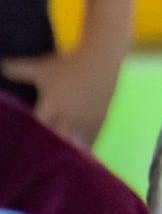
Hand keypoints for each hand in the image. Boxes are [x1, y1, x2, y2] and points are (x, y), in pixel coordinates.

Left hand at [2, 44, 121, 147]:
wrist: (100, 61)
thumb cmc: (68, 64)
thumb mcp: (41, 68)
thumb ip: (20, 70)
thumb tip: (3, 66)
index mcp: (49, 106)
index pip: (38, 127)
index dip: (34, 133)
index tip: (32, 139)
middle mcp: (66, 116)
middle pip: (56, 137)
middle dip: (52, 142)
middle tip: (49, 147)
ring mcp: (83, 119)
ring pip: (74, 141)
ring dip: (69, 145)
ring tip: (66, 152)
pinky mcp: (99, 118)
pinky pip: (91, 137)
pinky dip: (86, 143)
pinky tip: (84, 148)